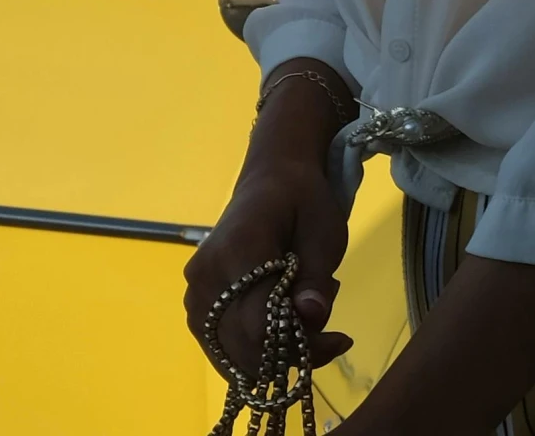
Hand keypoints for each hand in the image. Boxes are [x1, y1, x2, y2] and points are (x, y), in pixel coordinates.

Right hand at [185, 156, 353, 374]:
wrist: (271, 179)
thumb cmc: (302, 200)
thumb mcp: (325, 231)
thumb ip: (316, 276)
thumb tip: (311, 316)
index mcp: (237, 251)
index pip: (261, 325)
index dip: (302, 344)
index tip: (340, 338)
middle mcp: (205, 278)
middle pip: (246, 347)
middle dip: (293, 350)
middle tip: (327, 324)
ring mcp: (195, 295)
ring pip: (235, 356)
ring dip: (276, 351)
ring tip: (303, 311)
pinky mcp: (197, 308)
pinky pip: (226, 349)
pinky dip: (258, 349)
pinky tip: (283, 321)